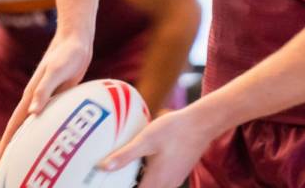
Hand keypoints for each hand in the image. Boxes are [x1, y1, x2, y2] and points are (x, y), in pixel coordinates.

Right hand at [0, 32, 92, 160]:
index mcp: (32, 94)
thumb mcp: (56, 71)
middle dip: (15, 143)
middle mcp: (37, 97)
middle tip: (10, 164)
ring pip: (35, 121)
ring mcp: (47, 95)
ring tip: (27, 155)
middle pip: (22, 125)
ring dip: (30, 136)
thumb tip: (32, 113)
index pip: (16, 123)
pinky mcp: (59, 93)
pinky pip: (50, 114)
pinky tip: (50, 134)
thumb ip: (45, 90)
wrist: (75, 39)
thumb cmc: (67, 53)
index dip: (8, 140)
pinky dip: (46, 126)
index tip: (1, 159)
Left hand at [99, 106, 217, 187]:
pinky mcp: (178, 173)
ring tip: (129, 172)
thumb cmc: (174, 129)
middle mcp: (166, 185)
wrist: (202, 123)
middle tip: (117, 178)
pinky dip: (150, 177)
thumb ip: (125, 155)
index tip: (111, 184)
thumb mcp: (146, 139)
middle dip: (131, 185)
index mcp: (156, 181)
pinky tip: (145, 163)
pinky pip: (161, 181)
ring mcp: (174, 180)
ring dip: (140, 182)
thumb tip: (103, 166)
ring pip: (153, 187)